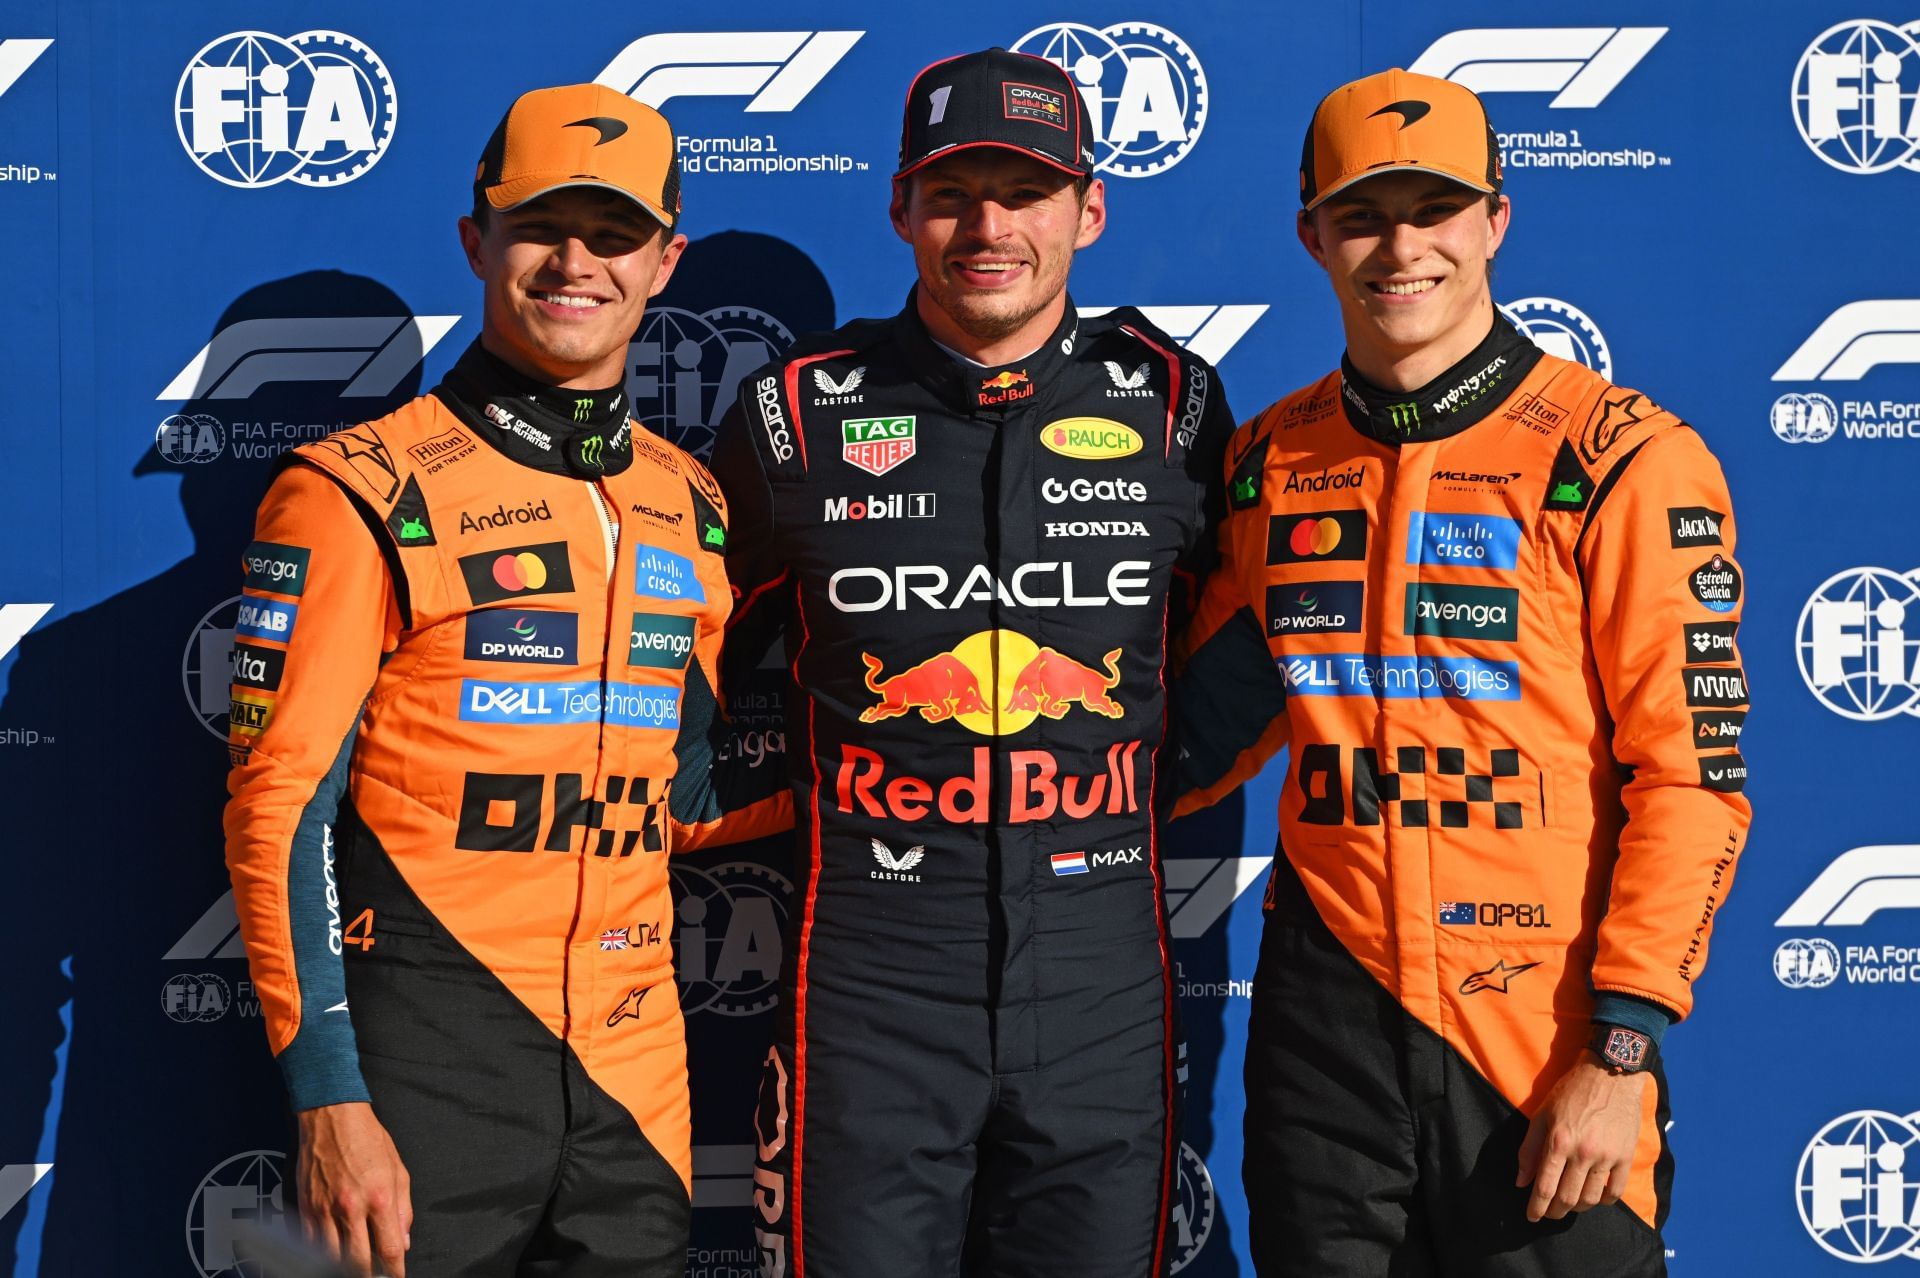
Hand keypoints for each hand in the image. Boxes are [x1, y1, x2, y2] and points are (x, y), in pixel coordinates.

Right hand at [295, 1102, 411, 1276]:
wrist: (332, 1117)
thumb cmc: (368, 1139)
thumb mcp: (399, 1170)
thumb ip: (403, 1209)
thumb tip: (404, 1240)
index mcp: (380, 1198)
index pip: (389, 1249)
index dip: (394, 1270)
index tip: (396, 1276)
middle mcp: (351, 1208)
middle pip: (358, 1262)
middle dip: (368, 1275)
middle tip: (374, 1276)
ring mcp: (324, 1210)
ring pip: (331, 1258)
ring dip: (343, 1268)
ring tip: (354, 1268)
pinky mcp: (305, 1208)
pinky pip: (311, 1244)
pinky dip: (321, 1254)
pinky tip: (331, 1255)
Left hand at [1514, 1056, 1647, 1222]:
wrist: (1609, 1074)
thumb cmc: (1571, 1091)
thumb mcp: (1541, 1114)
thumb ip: (1529, 1149)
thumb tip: (1521, 1181)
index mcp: (1558, 1141)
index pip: (1545, 1186)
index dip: (1537, 1207)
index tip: (1532, 1217)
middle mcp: (1583, 1153)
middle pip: (1567, 1198)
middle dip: (1555, 1212)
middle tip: (1549, 1214)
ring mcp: (1607, 1156)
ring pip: (1591, 1199)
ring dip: (1577, 1208)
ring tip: (1569, 1205)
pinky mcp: (1626, 1157)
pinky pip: (1615, 1191)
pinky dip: (1604, 1201)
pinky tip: (1595, 1198)